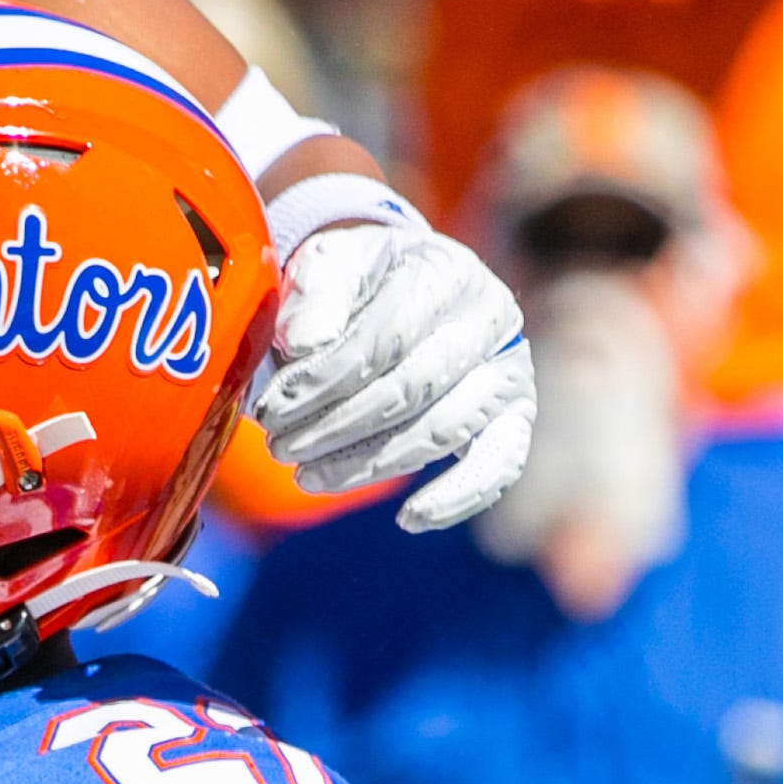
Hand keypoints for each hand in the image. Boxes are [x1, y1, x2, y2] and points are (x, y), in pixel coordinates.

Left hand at [248, 185, 535, 528]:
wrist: (396, 290)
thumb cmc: (356, 284)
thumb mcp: (326, 265)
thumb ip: (315, 292)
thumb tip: (304, 344)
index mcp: (443, 272)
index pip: (383, 338)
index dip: (321, 381)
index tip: (269, 408)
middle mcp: (490, 317)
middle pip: (411, 388)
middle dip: (334, 426)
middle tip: (278, 446)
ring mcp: (507, 369)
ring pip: (441, 430)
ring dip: (368, 464)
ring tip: (306, 475)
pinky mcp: (513, 417)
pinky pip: (498, 465)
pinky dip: (456, 497)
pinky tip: (408, 518)